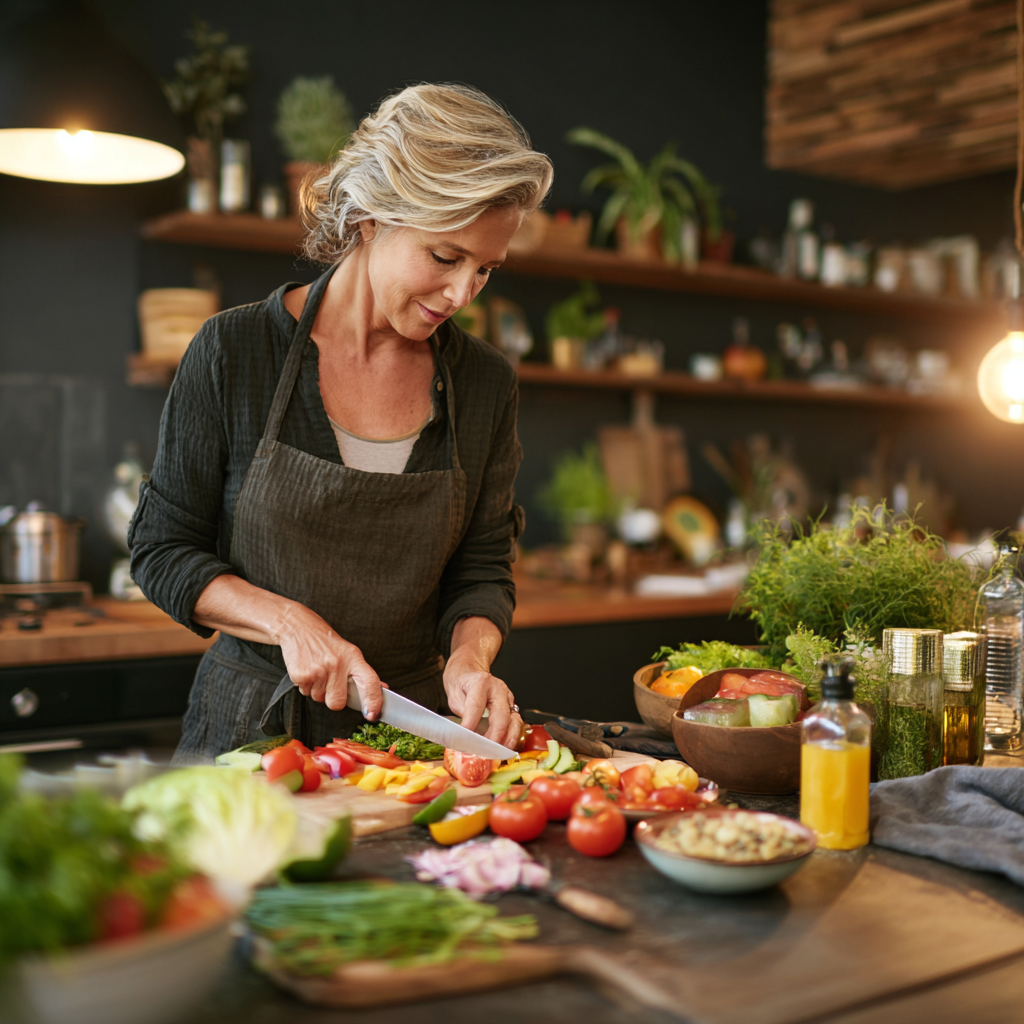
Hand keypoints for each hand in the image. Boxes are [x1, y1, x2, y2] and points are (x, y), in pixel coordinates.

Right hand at [276, 603, 384, 719]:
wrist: (299, 628)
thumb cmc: (327, 643)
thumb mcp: (349, 652)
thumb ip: (363, 673)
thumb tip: (381, 688)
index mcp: (353, 658)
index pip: (369, 682)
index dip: (373, 701)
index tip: (372, 715)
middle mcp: (337, 664)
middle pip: (337, 703)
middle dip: (333, 699)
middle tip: (330, 683)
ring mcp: (318, 670)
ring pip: (319, 699)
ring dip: (318, 691)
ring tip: (317, 672)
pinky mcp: (301, 675)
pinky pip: (305, 693)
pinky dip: (306, 686)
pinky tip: (308, 670)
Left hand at [444, 664, 521, 749]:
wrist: (470, 671)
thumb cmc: (462, 683)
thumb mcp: (454, 695)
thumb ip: (463, 713)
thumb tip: (468, 734)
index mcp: (481, 682)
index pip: (476, 705)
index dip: (471, 724)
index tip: (466, 739)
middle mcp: (498, 689)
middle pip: (501, 715)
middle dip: (495, 736)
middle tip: (486, 751)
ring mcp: (508, 698)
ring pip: (514, 720)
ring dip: (508, 739)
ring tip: (499, 753)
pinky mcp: (512, 706)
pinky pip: (516, 723)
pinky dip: (511, 737)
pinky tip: (504, 747)